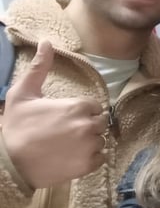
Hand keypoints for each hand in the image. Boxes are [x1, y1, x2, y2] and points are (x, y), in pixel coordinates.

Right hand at [1, 40, 107, 188]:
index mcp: (78, 106)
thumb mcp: (23, 93)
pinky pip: (101, 158)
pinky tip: (73, 156)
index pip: (94, 106)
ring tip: (69, 145)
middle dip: (88, 125)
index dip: (81, 111)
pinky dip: (91, 158)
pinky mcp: (88, 165)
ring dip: (90, 142)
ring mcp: (89, 146)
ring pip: (101, 140)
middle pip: (100, 122)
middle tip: (67, 133)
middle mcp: (88, 125)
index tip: (66, 118)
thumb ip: (40, 67)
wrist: (10, 163)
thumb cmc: (16, 127)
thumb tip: (46, 41)